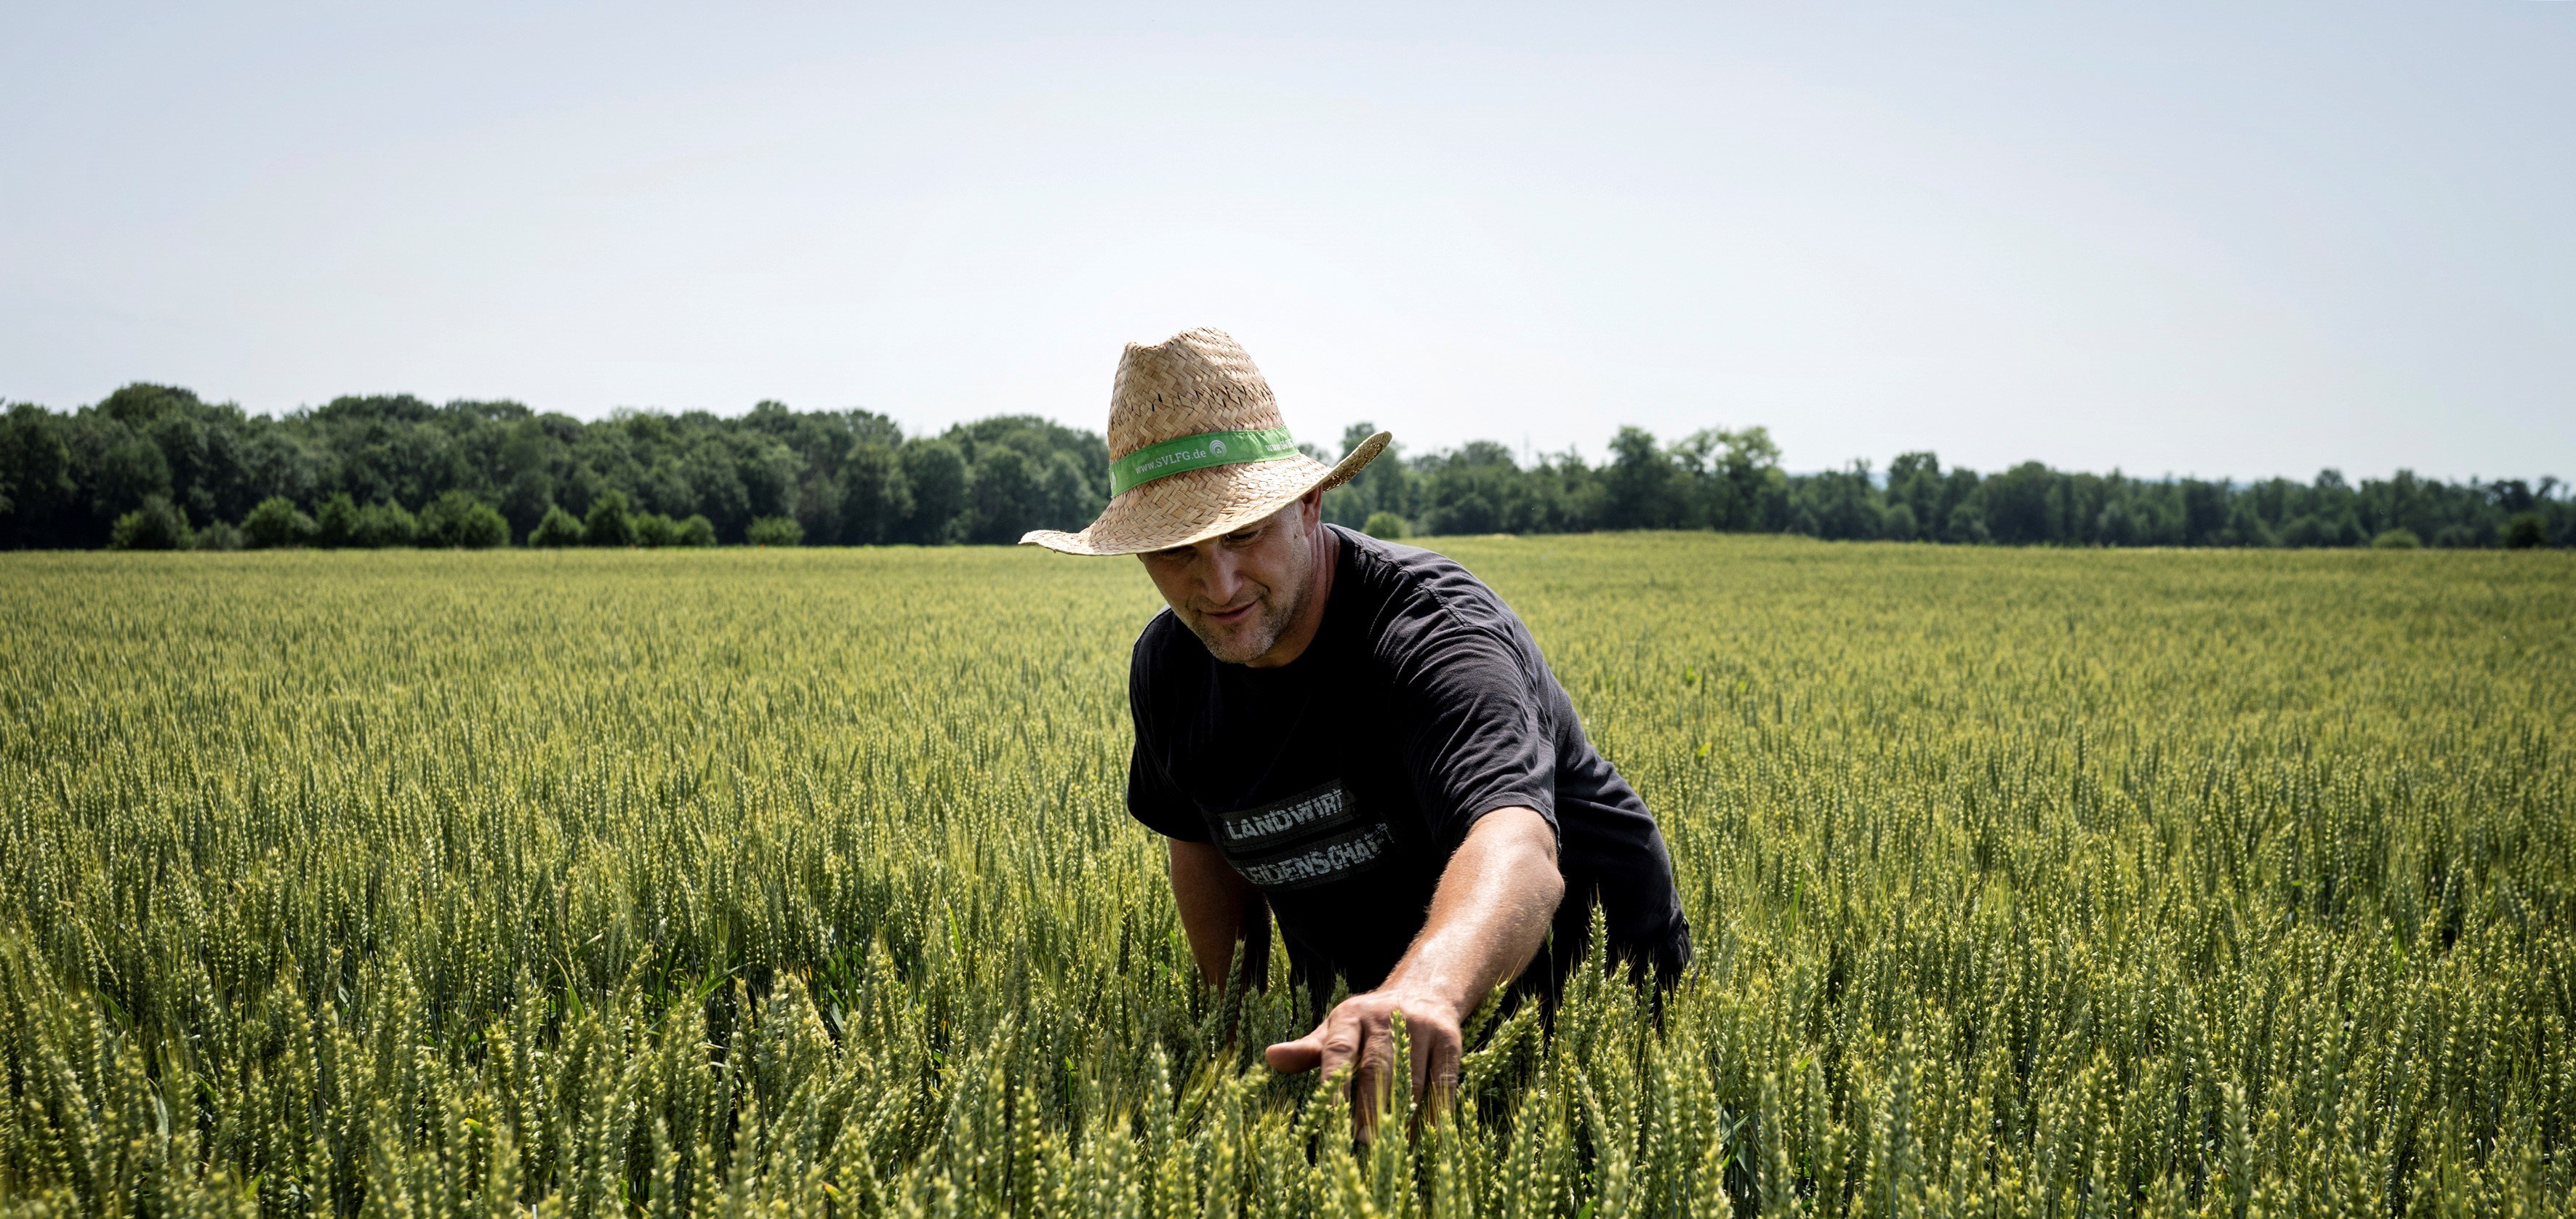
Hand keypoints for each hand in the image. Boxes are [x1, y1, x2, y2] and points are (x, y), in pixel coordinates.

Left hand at [1265, 987, 1462, 1141]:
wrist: (1424, 991)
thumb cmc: (1368, 1024)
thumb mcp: (1336, 1030)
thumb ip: (1307, 1051)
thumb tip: (1270, 1058)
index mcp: (1351, 1015)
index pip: (1338, 1051)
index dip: (1334, 1084)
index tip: (1329, 1118)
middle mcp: (1386, 1016)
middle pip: (1377, 1067)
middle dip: (1369, 1106)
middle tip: (1363, 1141)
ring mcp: (1421, 1027)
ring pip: (1411, 1078)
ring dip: (1402, 1115)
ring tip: (1392, 1147)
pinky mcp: (1450, 1040)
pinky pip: (1442, 1081)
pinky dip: (1434, 1111)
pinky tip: (1424, 1134)